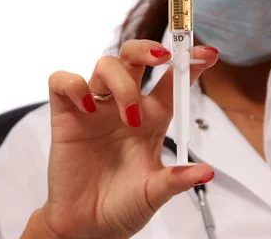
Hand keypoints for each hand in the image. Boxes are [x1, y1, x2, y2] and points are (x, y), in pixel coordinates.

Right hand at [36, 40, 217, 238]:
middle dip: (149, 49)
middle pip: (135, 57)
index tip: (208, 53)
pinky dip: (74, 85)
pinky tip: (86, 106)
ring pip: (106, 65)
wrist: (88, 228)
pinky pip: (62, 81)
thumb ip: (177, 180)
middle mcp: (125, 105)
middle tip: (163, 57)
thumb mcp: (154, 193)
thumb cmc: (123, 206)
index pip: (172, 80)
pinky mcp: (66, 116)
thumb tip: (206, 173)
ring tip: (129, 117)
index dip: (190, 62)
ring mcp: (95, 108)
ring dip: (121, 83)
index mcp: (152, 118)